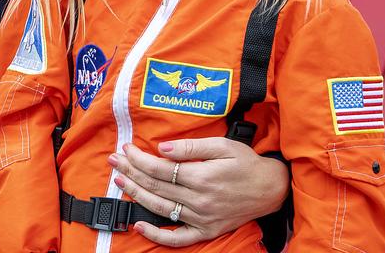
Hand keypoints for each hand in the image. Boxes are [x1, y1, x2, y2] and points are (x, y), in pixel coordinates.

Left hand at [108, 138, 289, 246]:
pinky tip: (139, 226)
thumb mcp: (222, 146)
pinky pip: (177, 238)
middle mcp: (199, 200)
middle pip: (155, 186)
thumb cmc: (246, 163)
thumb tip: (162, 148)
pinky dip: (157, 235)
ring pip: (160, 208)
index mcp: (202, 177)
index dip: (139, 158)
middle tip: (114, 161)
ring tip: (120, 181)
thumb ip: (190, 147)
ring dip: (136, 194)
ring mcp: (202, 218)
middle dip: (131, 171)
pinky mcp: (206, 231)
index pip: (160, 168)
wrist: (271, 189)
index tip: (127, 148)